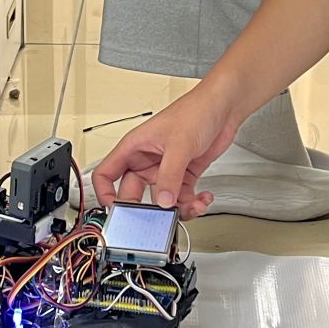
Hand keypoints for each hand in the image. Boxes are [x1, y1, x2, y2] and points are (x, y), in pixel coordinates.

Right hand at [91, 85, 237, 215]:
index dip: (105, 195)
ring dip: (178, 209)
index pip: (106, 175)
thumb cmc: (195, 111)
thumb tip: (163, 202)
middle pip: (134, 194)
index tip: (115, 212)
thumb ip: (170, 176)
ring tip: (193, 207)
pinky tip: (202, 199)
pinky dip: (193, 203)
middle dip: (146, 210)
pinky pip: (182, 198)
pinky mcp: (184, 174)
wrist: (222, 107)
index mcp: (134, 148)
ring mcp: (165, 169)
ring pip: (162, 200)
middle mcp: (147, 161)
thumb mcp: (179, 144)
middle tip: (157, 220)